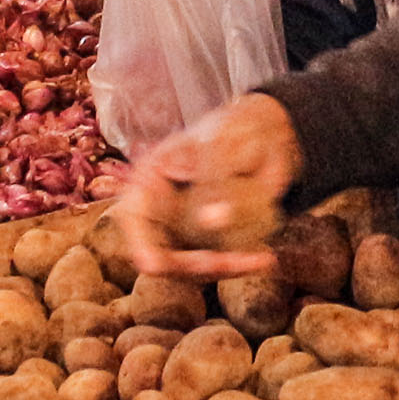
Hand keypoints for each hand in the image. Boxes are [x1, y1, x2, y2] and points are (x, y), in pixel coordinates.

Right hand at [117, 94, 304, 279]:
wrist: (263, 138)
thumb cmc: (234, 131)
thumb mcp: (224, 146)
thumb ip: (215, 181)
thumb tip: (210, 221)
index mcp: (150, 179)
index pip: (134, 217)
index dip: (139, 243)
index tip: (153, 264)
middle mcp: (160, 211)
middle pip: (160, 252)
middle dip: (191, 265)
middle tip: (227, 262)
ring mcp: (183, 230)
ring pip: (192, 267)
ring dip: (223, 268)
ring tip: (260, 258)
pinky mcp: (209, 243)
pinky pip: (219, 264)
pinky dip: (240, 266)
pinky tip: (264, 258)